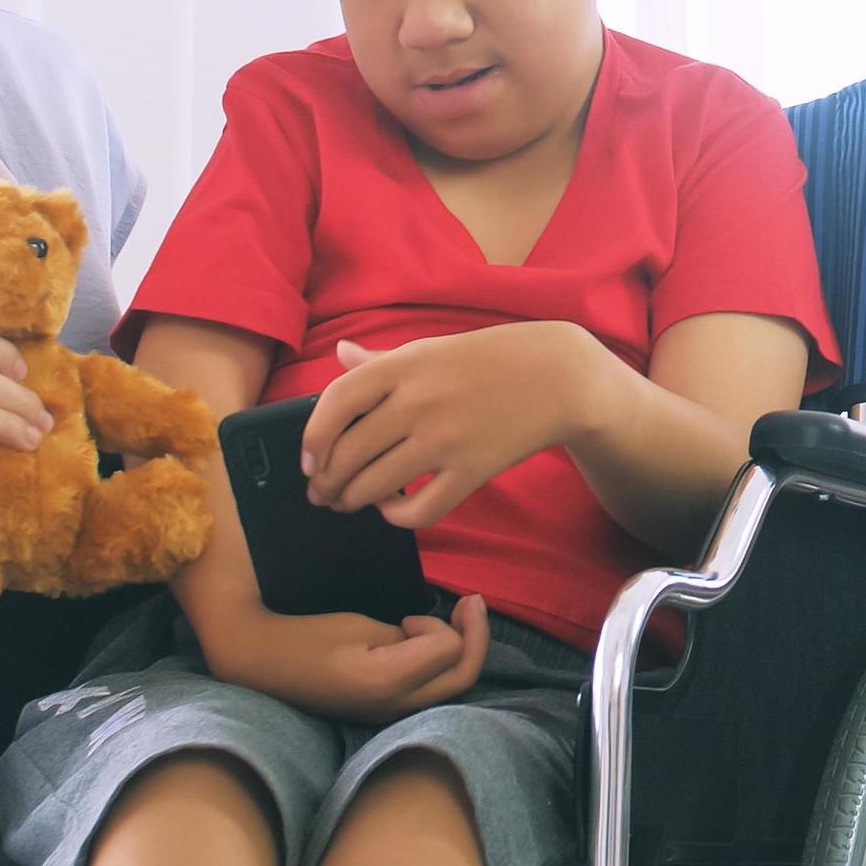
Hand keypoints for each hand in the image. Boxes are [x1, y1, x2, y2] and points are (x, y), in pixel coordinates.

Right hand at [241, 594, 493, 721]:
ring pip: (452, 687)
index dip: (439, 624)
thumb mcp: (361, 627)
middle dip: (476, 635)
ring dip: (463, 650)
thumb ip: (404, 638)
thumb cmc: (309, 637)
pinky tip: (430, 643)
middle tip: (472, 601)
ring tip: (459, 616)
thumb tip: (429, 643)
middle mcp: (397, 706)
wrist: (265, 664)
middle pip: (463, 677)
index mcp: (389, 681)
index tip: (408, 616)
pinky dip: (443, 665)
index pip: (449, 649)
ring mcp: (392, 714)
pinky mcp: (385, 711)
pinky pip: (431, 690)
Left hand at [301, 322, 621, 527]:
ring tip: (348, 502)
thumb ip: (381, 361)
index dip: (312, 437)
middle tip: (322, 492)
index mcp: (404, 366)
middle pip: (349, 453)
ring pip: (376, 486)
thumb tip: (340, 354)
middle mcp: (418, 402)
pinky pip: (419, 510)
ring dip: (352, 501)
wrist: (557, 377)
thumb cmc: (487, 359)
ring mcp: (445, 440)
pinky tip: (392, 510)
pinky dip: (396, 517)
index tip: (308, 459)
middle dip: (327, 482)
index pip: (336, 403)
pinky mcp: (472, 471)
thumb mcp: (431, 348)